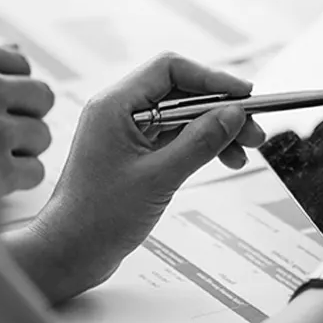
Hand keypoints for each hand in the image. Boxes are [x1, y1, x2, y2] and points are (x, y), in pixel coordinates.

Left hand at [22, 54, 265, 300]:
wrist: (69, 252)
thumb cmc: (98, 218)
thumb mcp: (159, 178)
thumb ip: (200, 143)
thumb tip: (234, 114)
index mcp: (114, 106)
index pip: (170, 70)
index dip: (213, 79)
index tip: (245, 96)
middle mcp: (118, 112)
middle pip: (180, 92)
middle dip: (221, 108)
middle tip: (253, 130)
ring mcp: (125, 132)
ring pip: (182, 116)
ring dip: (215, 129)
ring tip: (244, 151)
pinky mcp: (133, 154)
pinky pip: (174, 137)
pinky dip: (201, 145)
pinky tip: (224, 159)